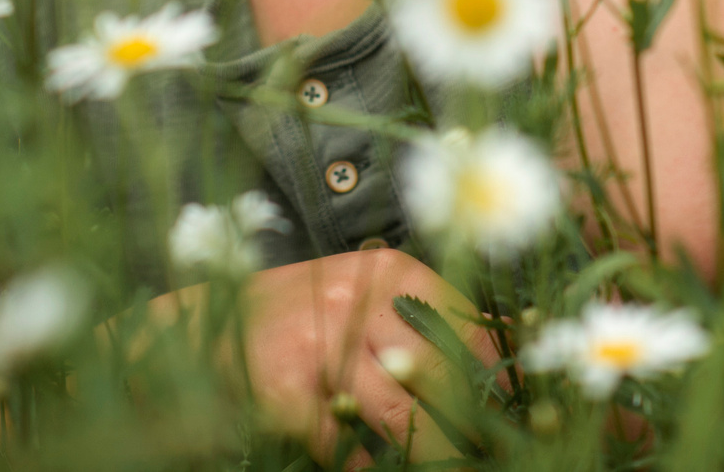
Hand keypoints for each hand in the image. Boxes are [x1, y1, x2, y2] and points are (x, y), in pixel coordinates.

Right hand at [190, 249, 492, 465]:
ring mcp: (319, 345)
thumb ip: (430, 316)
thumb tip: (511, 339)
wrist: (208, 323)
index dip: (497, 380)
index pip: (469, 329)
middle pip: (442, 374)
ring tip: (445, 462)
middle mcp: (359, 300)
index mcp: (392, 272)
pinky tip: (367, 466)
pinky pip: (344, 445)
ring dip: (428, 451)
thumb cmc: (305, 313)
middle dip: (467, 424)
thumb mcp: (369, 295)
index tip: (515, 416)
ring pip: (402, 416)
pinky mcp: (285, 392)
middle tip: (486, 450)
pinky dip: (362, 465)